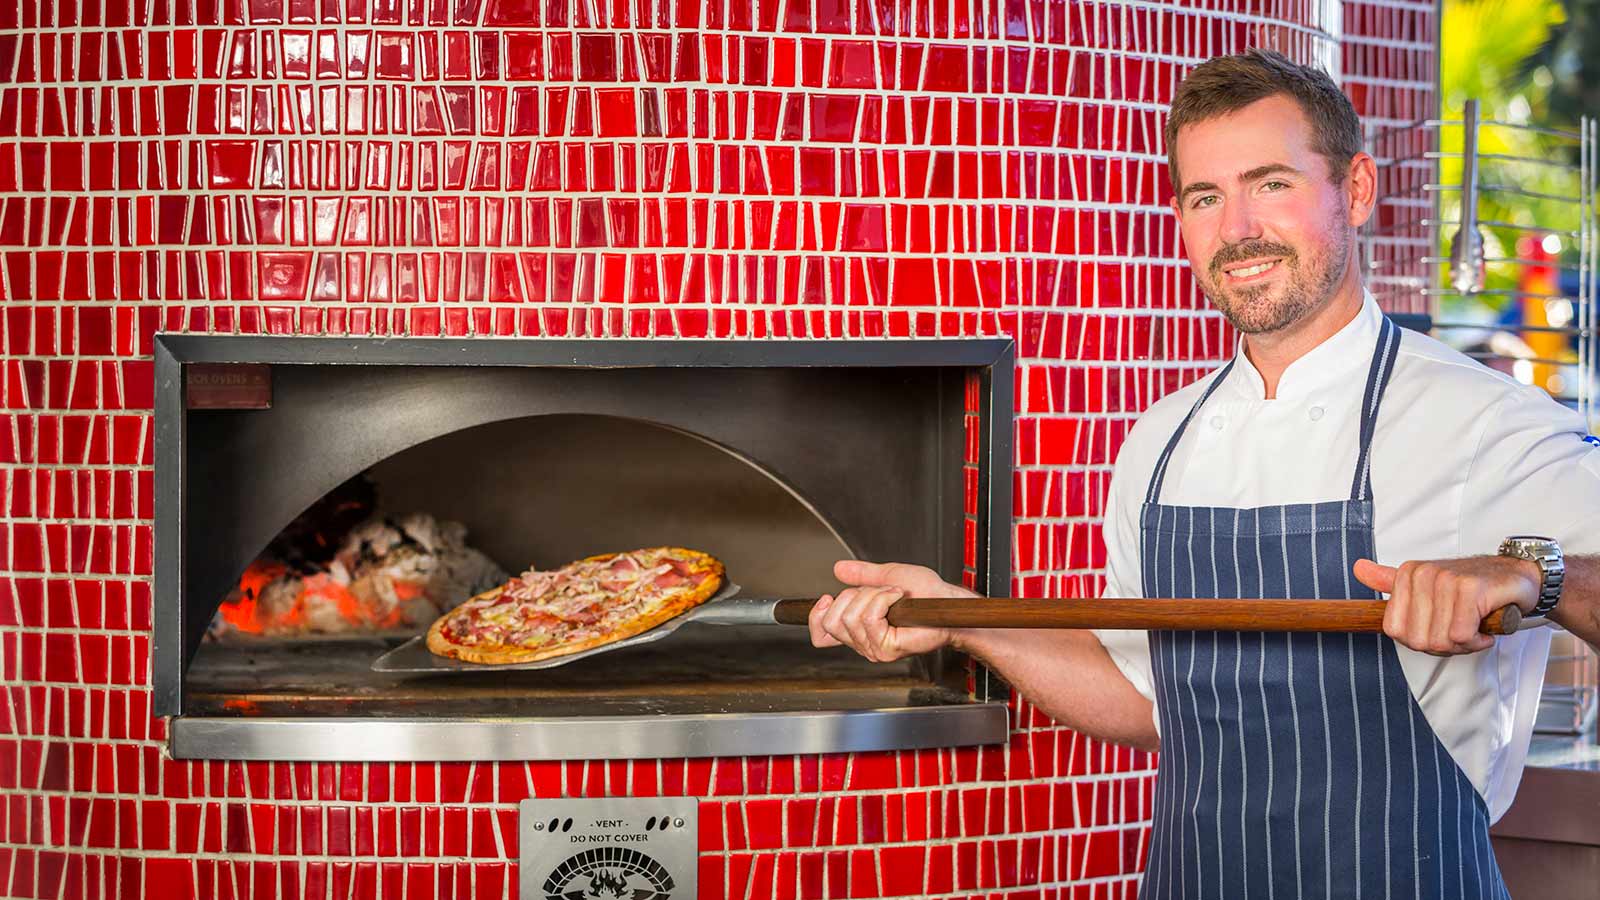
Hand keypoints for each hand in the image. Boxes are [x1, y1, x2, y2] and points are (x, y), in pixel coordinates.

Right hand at [808, 560, 977, 661]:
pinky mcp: (885, 648)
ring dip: (873, 595)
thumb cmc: (927, 594)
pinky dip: (882, 599)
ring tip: (893, 596)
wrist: (946, 602)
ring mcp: (873, 648)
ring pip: (850, 616)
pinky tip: (896, 599)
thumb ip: (861, 575)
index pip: (821, 634)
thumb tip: (839, 569)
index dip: (817, 616)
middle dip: (854, 595)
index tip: (828, 598)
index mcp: (859, 629)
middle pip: (832, 621)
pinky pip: (868, 618)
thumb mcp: (886, 576)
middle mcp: (863, 642)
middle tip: (880, 592)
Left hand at [1353, 556, 1539, 655]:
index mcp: (1407, 575)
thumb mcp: (1428, 585)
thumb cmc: (1473, 588)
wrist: (1518, 576)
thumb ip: (1392, 582)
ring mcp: (1445, 579)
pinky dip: (1477, 640)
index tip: (1441, 629)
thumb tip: (1358, 568)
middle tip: (1463, 630)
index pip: (1395, 631)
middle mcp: (1422, 574)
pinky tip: (1486, 624)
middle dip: (1443, 645)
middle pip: (1417, 640)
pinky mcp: (1470, 588)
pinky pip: (1461, 635)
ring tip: (1475, 625)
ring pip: (1440, 640)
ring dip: (1464, 643)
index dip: (1420, 641)